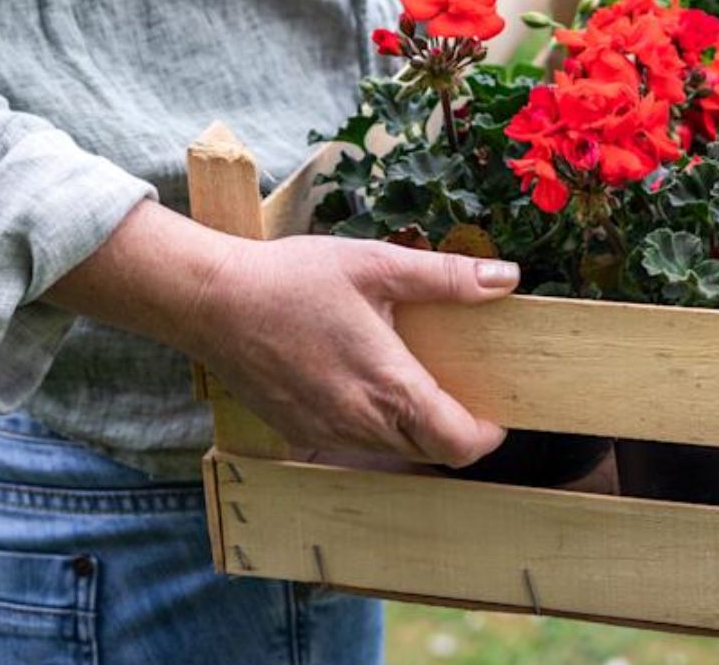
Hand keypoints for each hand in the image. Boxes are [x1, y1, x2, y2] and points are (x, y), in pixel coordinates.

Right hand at [46, 202, 511, 467]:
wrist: (212, 300)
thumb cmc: (293, 279)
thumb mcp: (376, 264)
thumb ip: (445, 276)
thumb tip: (506, 277)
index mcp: (388, 386)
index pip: (457, 443)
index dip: (486, 435)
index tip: (496, 410)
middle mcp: (359, 423)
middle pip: (431, 453)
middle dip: (456, 432)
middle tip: (464, 391)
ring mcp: (326, 433)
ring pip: (392, 453)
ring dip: (415, 431)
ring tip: (417, 382)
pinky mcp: (300, 433)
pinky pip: (354, 445)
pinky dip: (376, 429)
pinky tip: (368, 386)